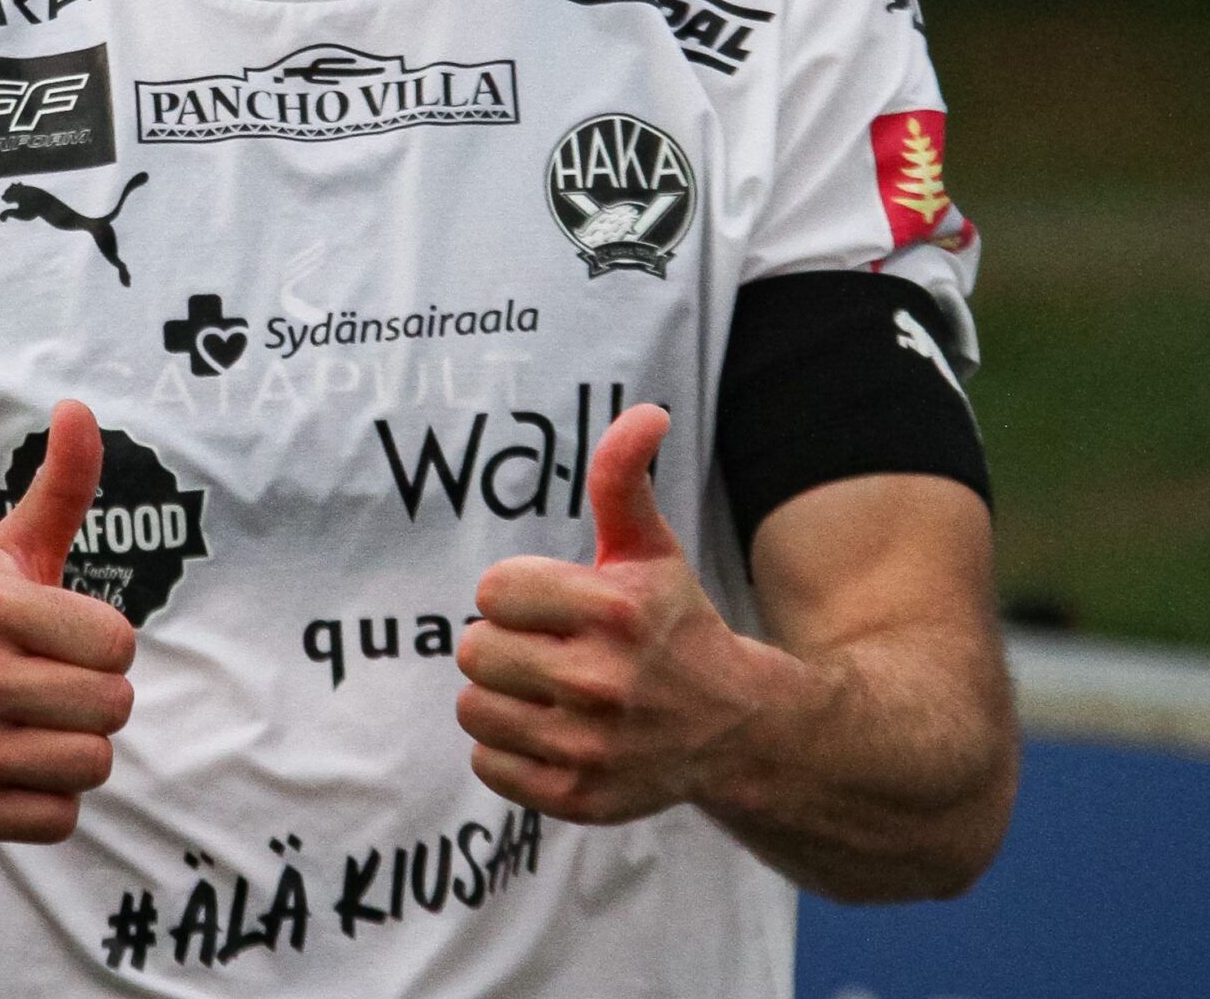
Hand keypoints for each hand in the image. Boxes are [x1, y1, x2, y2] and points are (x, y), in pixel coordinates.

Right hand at [0, 400, 134, 840]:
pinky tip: (16, 768)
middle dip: (96, 699)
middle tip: (51, 687)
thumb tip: (79, 407)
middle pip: (114, 708)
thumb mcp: (15, 551)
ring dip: (77, 750)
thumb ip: (61, 485)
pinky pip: (60, 818)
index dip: (104, 644)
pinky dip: (50, 800)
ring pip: (93, 766)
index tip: (64, 640)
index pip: (119, 643)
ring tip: (35, 727)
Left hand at [456, 404, 799, 824]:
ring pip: (473, 707)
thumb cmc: (676, 626)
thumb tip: (644, 411)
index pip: (492, 590)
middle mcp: (602, 681)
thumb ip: (625, 478)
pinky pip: (487, 764)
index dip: (516, 594)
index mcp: (614, 610)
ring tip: (544, 691)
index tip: (551, 605)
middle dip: (503, 644)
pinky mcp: (578, 797)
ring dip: (499, 696)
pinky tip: (550, 733)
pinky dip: (507, 749)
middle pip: (475, 649)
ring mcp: (589, 746)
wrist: (736, 729)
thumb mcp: (651, 550)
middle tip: (546, 650)